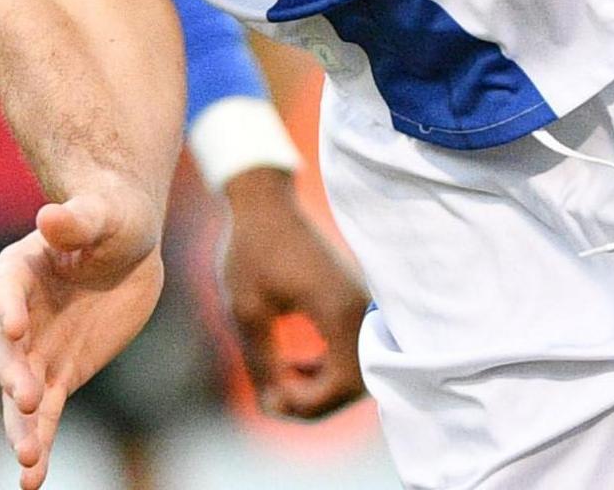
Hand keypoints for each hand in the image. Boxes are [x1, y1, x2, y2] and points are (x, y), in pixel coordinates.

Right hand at [0, 190, 165, 489]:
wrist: (126, 243)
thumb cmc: (110, 217)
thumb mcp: (102, 214)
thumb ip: (76, 221)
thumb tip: (51, 216)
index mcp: (18, 270)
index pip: (6, 291)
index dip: (8, 309)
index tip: (13, 328)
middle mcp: (16, 316)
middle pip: (5, 351)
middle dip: (12, 375)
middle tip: (24, 398)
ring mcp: (34, 350)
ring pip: (18, 394)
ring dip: (20, 427)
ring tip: (28, 460)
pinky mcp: (58, 375)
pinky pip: (43, 415)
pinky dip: (39, 444)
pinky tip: (32, 478)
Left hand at [216, 170, 369, 419]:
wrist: (267, 207)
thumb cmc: (253, 254)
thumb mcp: (249, 314)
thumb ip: (265, 363)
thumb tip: (275, 404)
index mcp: (337, 310)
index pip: (341, 384)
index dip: (307, 405)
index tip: (269, 396)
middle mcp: (361, 308)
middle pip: (356, 383)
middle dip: (316, 401)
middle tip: (274, 396)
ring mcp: (364, 303)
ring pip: (359, 369)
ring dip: (324, 385)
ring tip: (283, 380)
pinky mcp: (359, 301)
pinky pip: (357, 349)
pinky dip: (332, 366)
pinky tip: (300, 364)